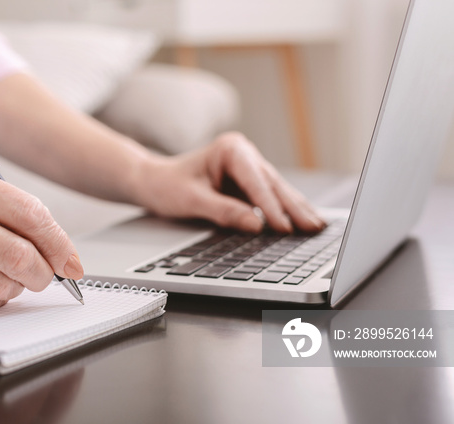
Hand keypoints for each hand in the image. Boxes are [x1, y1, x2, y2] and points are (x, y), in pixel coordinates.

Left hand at [134, 132, 324, 232]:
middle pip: (273, 185)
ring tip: (317, 227)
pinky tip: (303, 222)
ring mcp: (248, 168)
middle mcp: (243, 154)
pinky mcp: (248, 183)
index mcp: (230, 149)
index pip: (256, 182)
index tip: (285, 227)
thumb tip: (256, 226)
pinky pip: (270, 198)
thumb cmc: (167, 185)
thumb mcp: (191, 200)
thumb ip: (224, 212)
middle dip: (294, 208)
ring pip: (277, 191)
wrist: (152, 181)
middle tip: (314, 229)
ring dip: (296, 210)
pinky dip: (285, 211)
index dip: (271, 207)